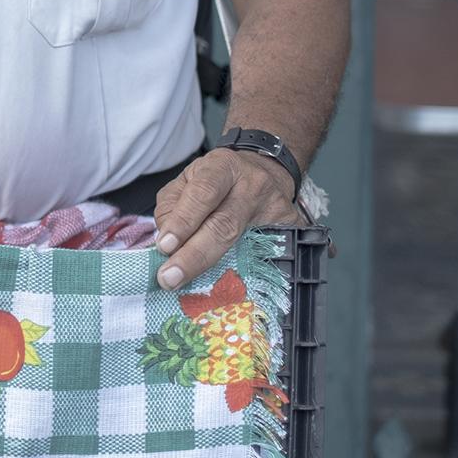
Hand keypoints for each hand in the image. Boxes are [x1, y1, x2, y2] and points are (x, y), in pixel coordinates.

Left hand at [151, 149, 301, 288]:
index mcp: (222, 167)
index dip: (183, 221)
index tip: (164, 246)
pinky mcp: (293, 226)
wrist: (266, 171)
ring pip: (247, 244)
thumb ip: (171, 207)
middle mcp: (252, 185)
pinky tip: (234, 291)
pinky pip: (272, 255)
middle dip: (194, 256)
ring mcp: (275, 207)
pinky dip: (251, 274)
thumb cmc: (220, 180)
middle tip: (170, 278)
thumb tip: (164, 244)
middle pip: (224, 224)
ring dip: (217, 270)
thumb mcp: (188, 180)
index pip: (202, 193)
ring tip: (194, 287)